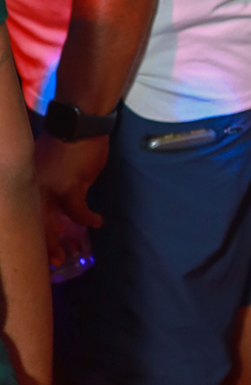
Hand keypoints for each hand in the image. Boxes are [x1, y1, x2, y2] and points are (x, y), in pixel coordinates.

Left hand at [33, 134, 105, 269]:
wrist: (79, 124)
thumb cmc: (64, 142)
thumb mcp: (44, 164)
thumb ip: (42, 183)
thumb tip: (49, 201)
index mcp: (22, 179)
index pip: (20, 211)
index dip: (27, 233)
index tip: (34, 248)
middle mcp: (30, 185)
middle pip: (31, 223)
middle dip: (41, 246)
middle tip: (51, 260)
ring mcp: (49, 187)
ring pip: (49, 224)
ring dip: (57, 242)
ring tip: (66, 254)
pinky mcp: (70, 186)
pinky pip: (77, 211)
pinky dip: (87, 218)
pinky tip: (96, 221)